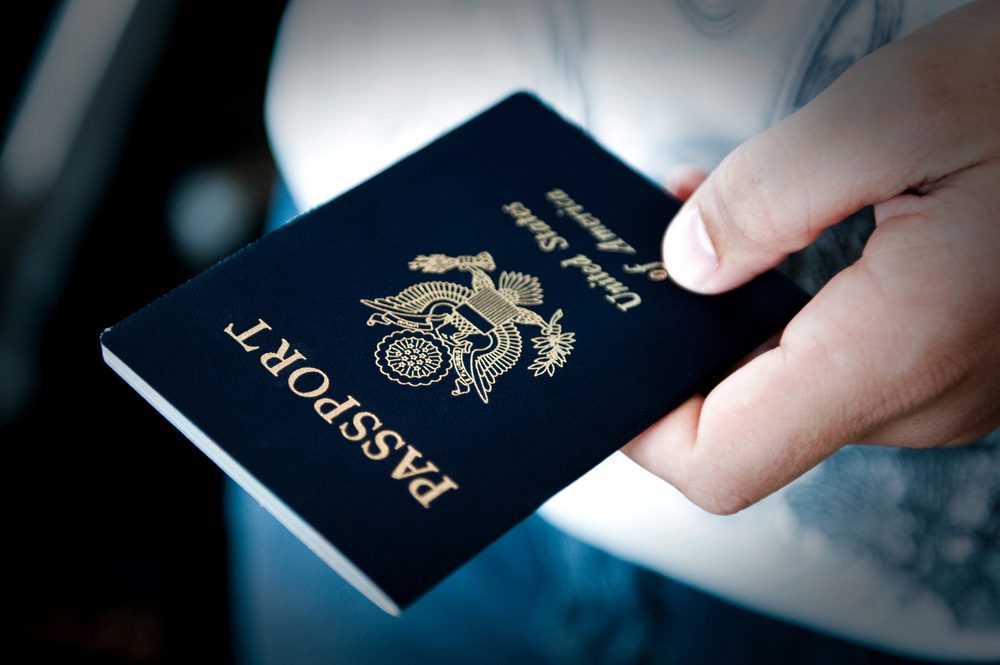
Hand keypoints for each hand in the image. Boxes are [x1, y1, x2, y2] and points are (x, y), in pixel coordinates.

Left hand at [623, 0, 999, 514]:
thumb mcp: (896, 112)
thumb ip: (768, 196)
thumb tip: (685, 266)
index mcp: (901, 347)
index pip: (725, 461)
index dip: (646, 426)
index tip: (609, 362)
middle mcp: (921, 396)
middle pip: (744, 423)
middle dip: (682, 340)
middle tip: (648, 252)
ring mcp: (937, 386)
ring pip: (786, 384)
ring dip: (729, 311)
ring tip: (705, 216)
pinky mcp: (943, 359)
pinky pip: (834, 357)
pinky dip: (783, 304)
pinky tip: (768, 231)